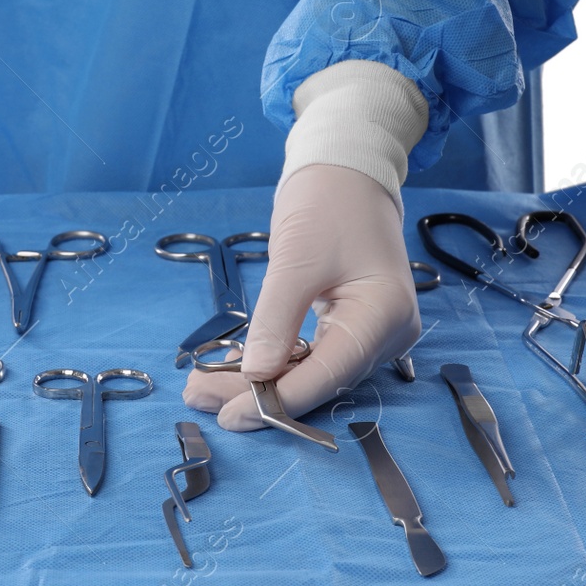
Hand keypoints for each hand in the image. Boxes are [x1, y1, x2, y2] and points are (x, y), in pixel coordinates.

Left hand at [182, 164, 420, 429]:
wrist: (347, 170)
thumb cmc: (329, 203)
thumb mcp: (296, 259)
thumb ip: (275, 321)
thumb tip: (254, 376)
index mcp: (384, 316)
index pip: (328, 375)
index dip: (278, 401)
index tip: (229, 415)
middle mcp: (386, 334)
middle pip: (318, 380)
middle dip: (258, 392)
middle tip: (199, 395)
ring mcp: (371, 333)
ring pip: (311, 372)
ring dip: (260, 379)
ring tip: (204, 383)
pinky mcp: (352, 327)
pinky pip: (312, 356)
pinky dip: (274, 361)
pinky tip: (234, 365)